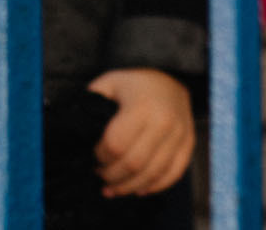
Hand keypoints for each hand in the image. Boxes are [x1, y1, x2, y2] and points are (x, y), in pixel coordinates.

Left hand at [89, 68, 194, 197]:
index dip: (100, 156)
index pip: (116, 144)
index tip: (93, 155)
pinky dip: (154, 187)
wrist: (171, 75)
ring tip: (112, 189)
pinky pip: (173, 175)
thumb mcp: (109, 83)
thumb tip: (78, 130)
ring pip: (153, 174)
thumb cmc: (134, 82)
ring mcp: (179, 135)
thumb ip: (92, 103)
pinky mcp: (188, 145)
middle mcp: (164, 123)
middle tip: (99, 174)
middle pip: (134, 164)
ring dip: (129, 187)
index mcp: (142, 106)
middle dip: (112, 175)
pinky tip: (138, 190)